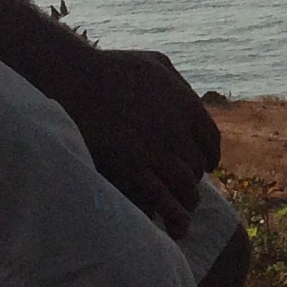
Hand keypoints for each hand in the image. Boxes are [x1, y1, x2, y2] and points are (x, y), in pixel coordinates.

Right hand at [64, 47, 222, 234]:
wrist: (76, 79)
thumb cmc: (113, 68)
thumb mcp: (156, 63)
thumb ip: (179, 83)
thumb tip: (190, 100)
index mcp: (187, 106)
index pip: (210, 142)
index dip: (209, 159)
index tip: (205, 168)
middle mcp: (176, 131)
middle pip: (195, 169)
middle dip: (192, 186)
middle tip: (188, 196)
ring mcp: (153, 152)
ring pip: (182, 190)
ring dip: (184, 208)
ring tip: (182, 222)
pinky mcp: (128, 169)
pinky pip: (155, 200)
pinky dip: (163, 215)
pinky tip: (161, 223)